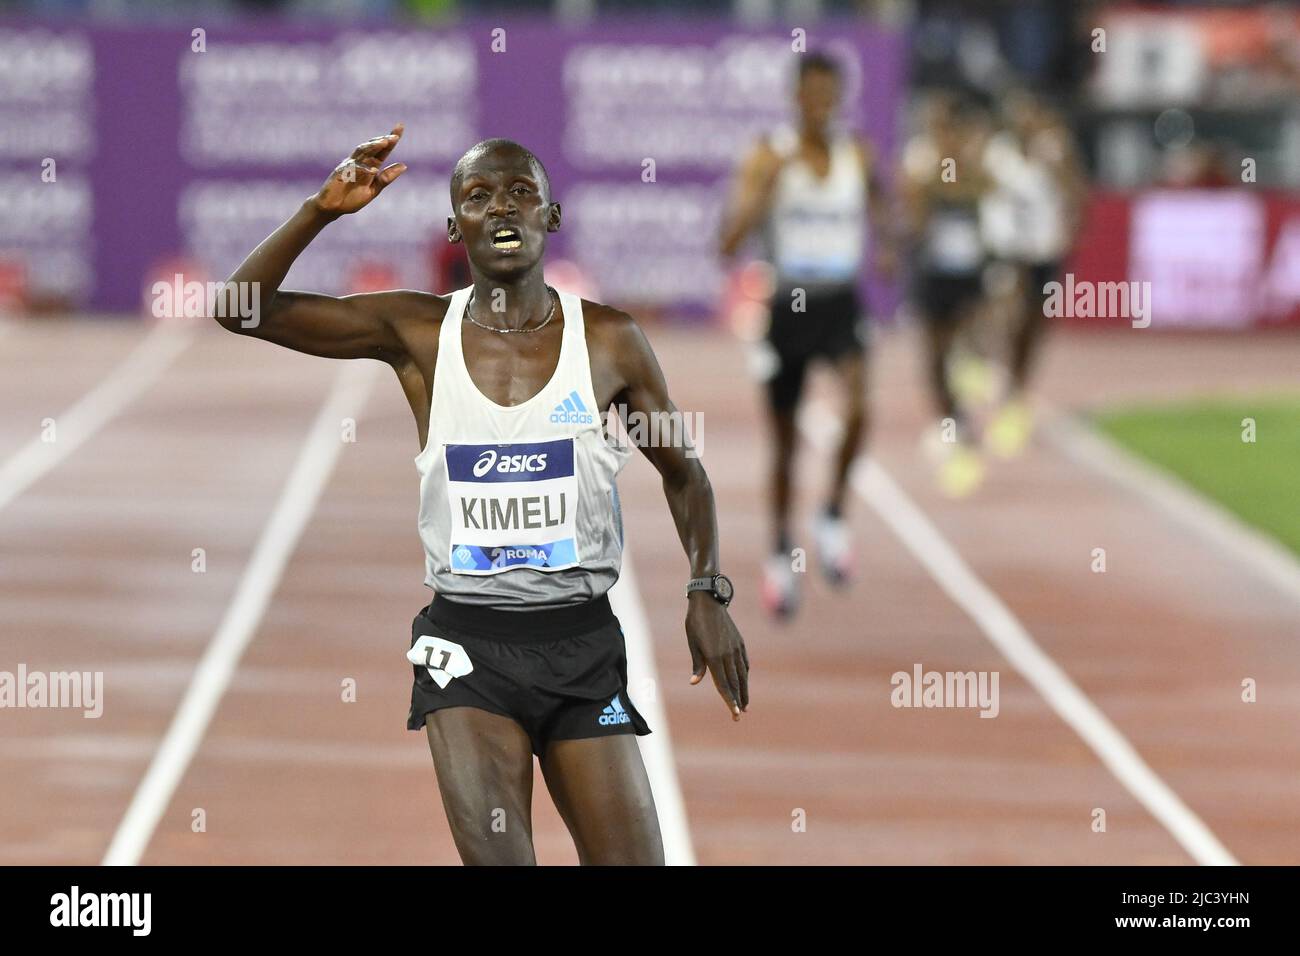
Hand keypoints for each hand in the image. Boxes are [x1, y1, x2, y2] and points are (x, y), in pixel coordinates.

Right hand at [312, 123, 406, 215]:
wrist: (333, 208)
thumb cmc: (351, 198)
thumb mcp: (374, 189)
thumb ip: (386, 178)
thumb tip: (404, 165)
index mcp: (370, 165)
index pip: (382, 150)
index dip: (391, 139)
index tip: (400, 127)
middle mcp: (360, 161)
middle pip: (372, 146)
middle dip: (383, 140)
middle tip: (395, 137)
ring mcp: (349, 165)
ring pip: (362, 151)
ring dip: (373, 146)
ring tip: (385, 143)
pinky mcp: (340, 173)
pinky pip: (353, 168)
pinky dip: (364, 168)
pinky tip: (373, 170)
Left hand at [686, 592, 749, 720]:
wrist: (709, 600)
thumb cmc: (695, 622)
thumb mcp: (692, 642)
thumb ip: (697, 664)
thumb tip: (694, 682)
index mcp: (714, 657)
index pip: (723, 684)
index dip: (729, 700)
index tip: (734, 713)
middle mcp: (727, 655)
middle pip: (735, 683)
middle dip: (737, 701)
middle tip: (739, 716)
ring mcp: (736, 648)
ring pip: (742, 674)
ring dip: (744, 690)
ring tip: (745, 704)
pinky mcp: (739, 642)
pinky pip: (744, 662)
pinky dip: (745, 674)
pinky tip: (744, 680)